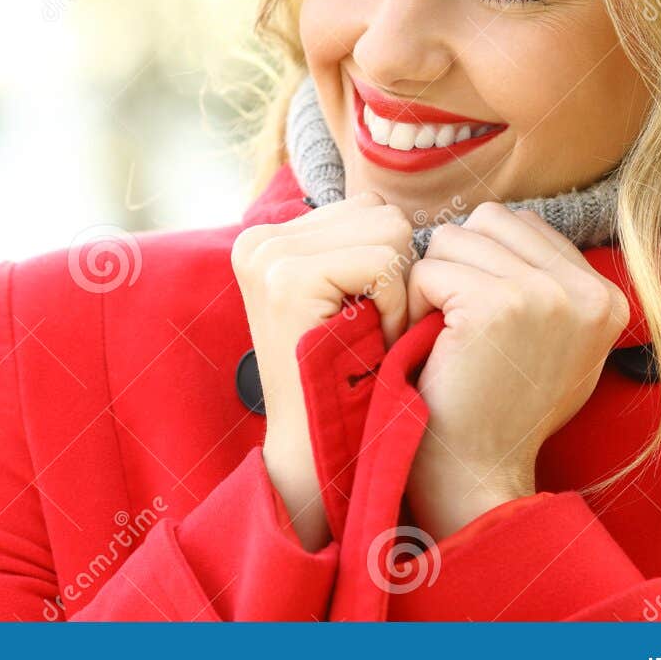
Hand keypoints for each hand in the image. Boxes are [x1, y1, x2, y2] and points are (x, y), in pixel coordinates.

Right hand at [231, 190, 414, 549]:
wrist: (317, 450)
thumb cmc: (347, 377)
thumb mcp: (347, 297)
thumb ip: (357, 244)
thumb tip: (402, 209)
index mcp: (268, 238)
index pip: (366, 209)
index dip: (388, 266)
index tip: (365, 318)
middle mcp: (259, 239)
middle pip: (380, 212)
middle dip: (397, 273)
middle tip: (371, 330)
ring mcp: (268, 256)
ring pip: (388, 229)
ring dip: (398, 289)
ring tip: (368, 335)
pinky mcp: (287, 278)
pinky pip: (384, 261)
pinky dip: (394, 306)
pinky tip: (369, 342)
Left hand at [402, 204, 629, 540]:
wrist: (478, 474)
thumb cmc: (502, 410)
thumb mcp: (556, 344)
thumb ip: (550, 285)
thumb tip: (509, 222)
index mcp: (607, 296)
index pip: (523, 224)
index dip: (485, 263)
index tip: (486, 322)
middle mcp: (587, 291)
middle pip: (488, 220)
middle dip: (459, 263)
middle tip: (458, 325)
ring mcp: (545, 295)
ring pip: (454, 238)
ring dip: (435, 282)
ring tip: (448, 336)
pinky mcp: (496, 304)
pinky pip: (427, 269)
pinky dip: (415, 305)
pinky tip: (433, 346)